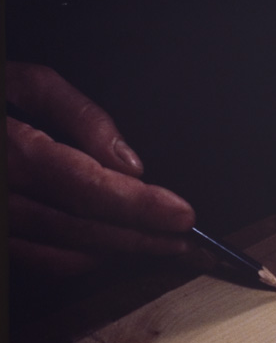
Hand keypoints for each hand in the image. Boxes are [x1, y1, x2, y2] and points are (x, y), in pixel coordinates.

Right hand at [6, 62, 195, 277]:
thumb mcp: (23, 81)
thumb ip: (80, 116)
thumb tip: (127, 162)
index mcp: (10, 151)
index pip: (86, 185)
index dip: (139, 205)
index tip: (182, 215)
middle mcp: (1, 194)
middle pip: (83, 227)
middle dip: (143, 238)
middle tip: (189, 242)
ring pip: (66, 252)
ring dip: (121, 252)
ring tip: (163, 246)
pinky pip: (42, 261)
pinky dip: (84, 260)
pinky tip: (114, 250)